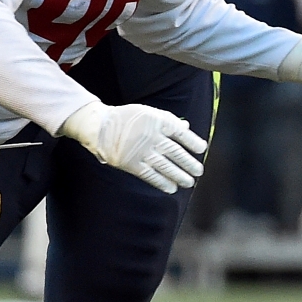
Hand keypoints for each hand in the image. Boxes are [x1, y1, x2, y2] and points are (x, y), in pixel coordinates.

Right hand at [59, 100, 206, 193]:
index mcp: (157, 121)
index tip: (202, 149)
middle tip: (199, 170)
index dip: (192, 142)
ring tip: (189, 182)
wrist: (100, 126)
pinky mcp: (131, 164)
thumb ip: (168, 120)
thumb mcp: (148, 113)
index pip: (180, 133)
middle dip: (189, 163)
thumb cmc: (127, 118)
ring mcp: (141, 151)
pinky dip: (162, 182)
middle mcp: (151, 137)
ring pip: (165, 166)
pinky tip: (171, 188)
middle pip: (175, 152)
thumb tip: (187, 128)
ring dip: (179, 175)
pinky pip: (150, 175)